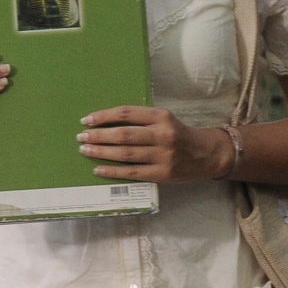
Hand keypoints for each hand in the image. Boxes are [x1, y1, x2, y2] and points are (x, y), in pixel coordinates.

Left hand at [77, 106, 231, 181]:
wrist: (206, 154)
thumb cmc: (178, 135)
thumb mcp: (164, 120)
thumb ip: (140, 120)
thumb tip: (104, 123)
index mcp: (161, 116)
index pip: (126, 113)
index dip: (104, 116)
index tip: (87, 120)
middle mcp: (162, 135)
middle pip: (123, 134)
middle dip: (98, 135)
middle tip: (81, 136)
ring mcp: (163, 155)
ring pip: (125, 154)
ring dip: (101, 152)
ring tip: (85, 150)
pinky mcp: (162, 174)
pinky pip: (132, 172)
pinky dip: (112, 171)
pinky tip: (98, 169)